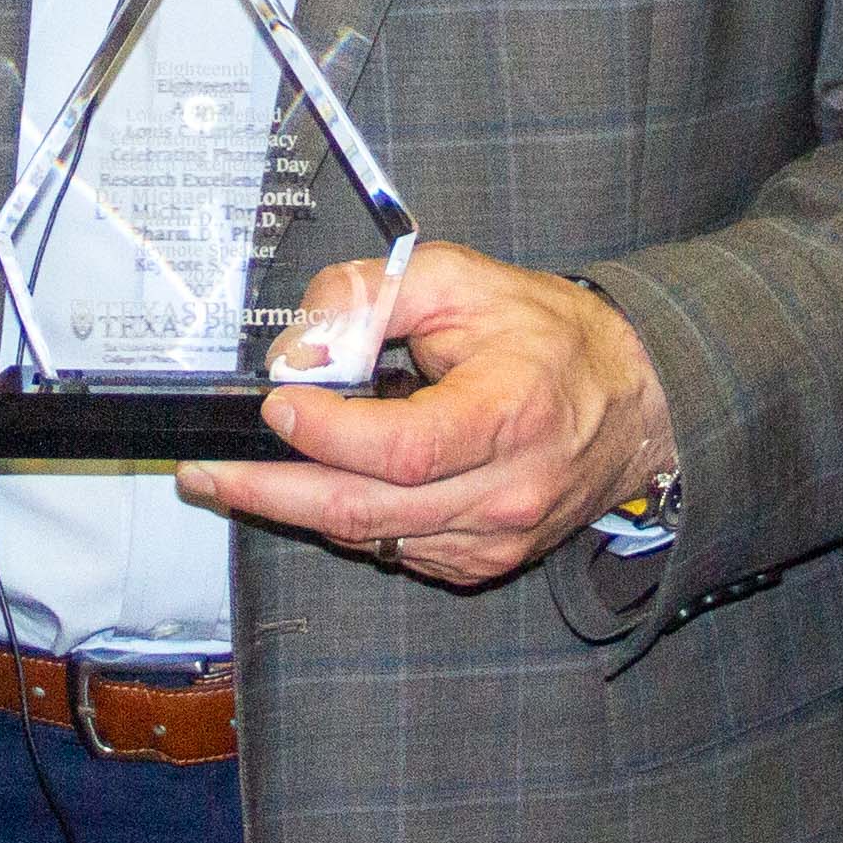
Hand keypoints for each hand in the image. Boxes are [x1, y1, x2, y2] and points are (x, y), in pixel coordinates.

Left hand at [178, 241, 677, 588]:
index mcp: (510, 416)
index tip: (276, 402)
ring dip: (294, 510)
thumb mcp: (466, 280)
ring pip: (370, 538)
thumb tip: (300, 345)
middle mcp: (505, 492)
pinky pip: (393, 549)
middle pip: (366, 512)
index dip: (327, 433)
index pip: (402, 449)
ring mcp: (494, 538)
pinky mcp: (481, 562)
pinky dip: (345, 520)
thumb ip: (374, 295)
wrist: (636, 403)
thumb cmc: (552, 338)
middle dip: (269, 493)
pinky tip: (314, 489)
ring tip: (234, 480)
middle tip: (206, 473)